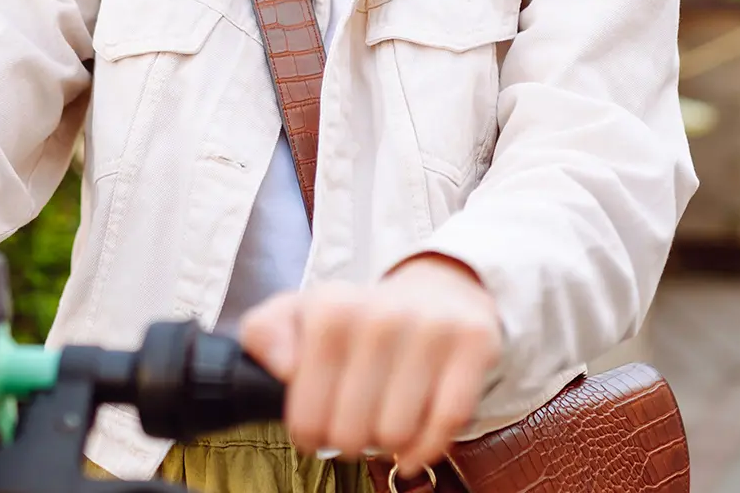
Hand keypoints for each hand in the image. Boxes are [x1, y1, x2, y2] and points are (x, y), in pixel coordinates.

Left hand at [239, 254, 502, 476]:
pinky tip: (413, 448)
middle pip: (352, 431)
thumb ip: (264, 333)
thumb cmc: (358, 319)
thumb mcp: (298, 315)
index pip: (308, 411)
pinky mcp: (475, 342)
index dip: (309, 434)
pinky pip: (448, 422)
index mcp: (332, 308)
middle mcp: (383, 314)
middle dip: (347, 442)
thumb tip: (282, 367)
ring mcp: (433, 327)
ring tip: (382, 424)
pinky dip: (427, 447)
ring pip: (398, 433)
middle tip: (352, 428)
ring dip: (387, 444)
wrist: (437, 291)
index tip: (313, 434)